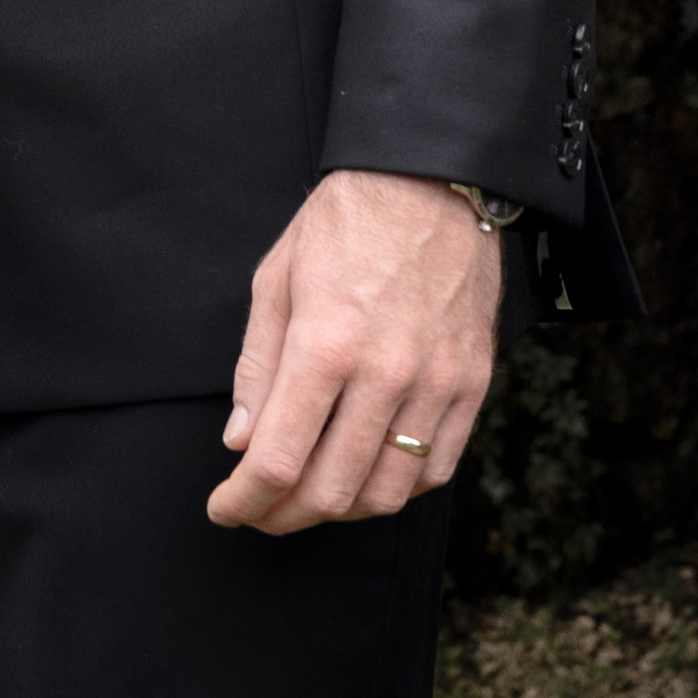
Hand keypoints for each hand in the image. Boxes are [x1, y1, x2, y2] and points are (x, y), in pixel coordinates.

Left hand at [208, 170, 500, 535]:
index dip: (244, 499)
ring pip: (387, 493)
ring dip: (339, 512)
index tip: (225, 509)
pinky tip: (367, 477)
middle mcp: (385, 374)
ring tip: (309, 499)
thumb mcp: (277, 278)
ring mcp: (437, 383)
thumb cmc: (345, 221)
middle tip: (260, 511)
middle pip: (331, 490)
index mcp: (326, 343)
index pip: (279, 459)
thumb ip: (257, 367)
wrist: (431, 181)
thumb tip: (241, 442)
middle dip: (283, 516)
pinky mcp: (472, 384)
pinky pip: (437, 469)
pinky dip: (397, 489)